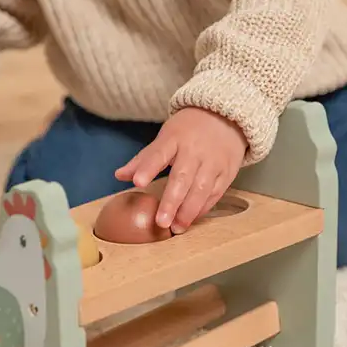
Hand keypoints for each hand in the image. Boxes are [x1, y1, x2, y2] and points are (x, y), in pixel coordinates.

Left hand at [115, 107, 246, 233]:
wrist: (225, 117)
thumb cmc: (188, 131)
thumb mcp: (165, 137)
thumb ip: (144, 159)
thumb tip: (119, 176)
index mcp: (174, 138)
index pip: (159, 153)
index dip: (148, 168)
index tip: (138, 182)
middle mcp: (195, 150)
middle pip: (182, 177)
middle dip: (171, 201)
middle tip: (160, 222)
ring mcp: (214, 162)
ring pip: (201, 189)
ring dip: (188, 211)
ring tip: (176, 228)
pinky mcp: (227, 172)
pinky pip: (215, 194)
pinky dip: (203, 209)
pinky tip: (191, 220)